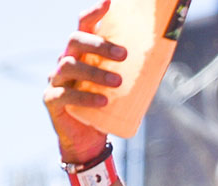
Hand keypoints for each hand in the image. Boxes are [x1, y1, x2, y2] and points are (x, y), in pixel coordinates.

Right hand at [43, 1, 124, 163]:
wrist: (89, 140)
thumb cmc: (107, 108)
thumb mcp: (121, 87)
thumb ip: (135, 72)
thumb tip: (165, 57)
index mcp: (82, 53)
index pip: (84, 25)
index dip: (94, 13)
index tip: (109, 3)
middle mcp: (66, 60)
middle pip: (76, 41)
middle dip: (99, 45)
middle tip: (124, 55)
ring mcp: (56, 79)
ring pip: (69, 66)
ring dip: (95, 73)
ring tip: (118, 82)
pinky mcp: (51, 100)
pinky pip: (65, 95)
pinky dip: (85, 97)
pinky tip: (103, 100)